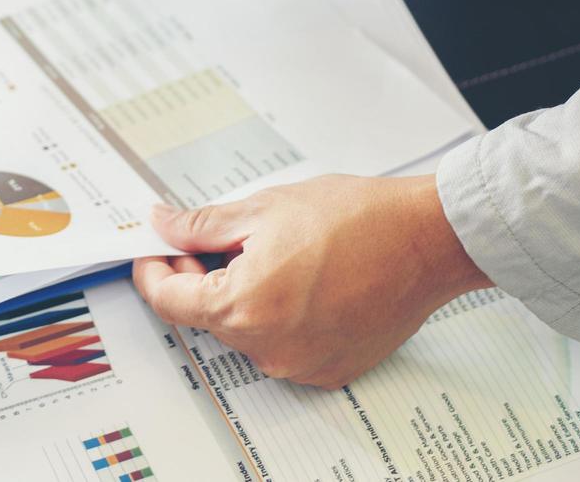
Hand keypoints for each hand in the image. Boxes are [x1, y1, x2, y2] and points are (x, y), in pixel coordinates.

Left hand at [132, 175, 491, 388]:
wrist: (427, 240)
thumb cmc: (357, 219)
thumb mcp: (263, 209)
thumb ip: (202, 225)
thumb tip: (164, 226)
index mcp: (244, 307)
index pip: (169, 301)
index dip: (153, 272)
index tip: (152, 252)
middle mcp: (269, 349)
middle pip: (207, 317)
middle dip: (199, 277)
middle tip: (209, 241)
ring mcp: (301, 365)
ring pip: (246, 332)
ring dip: (241, 296)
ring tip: (269, 254)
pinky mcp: (330, 370)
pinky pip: (283, 346)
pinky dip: (277, 316)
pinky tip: (298, 280)